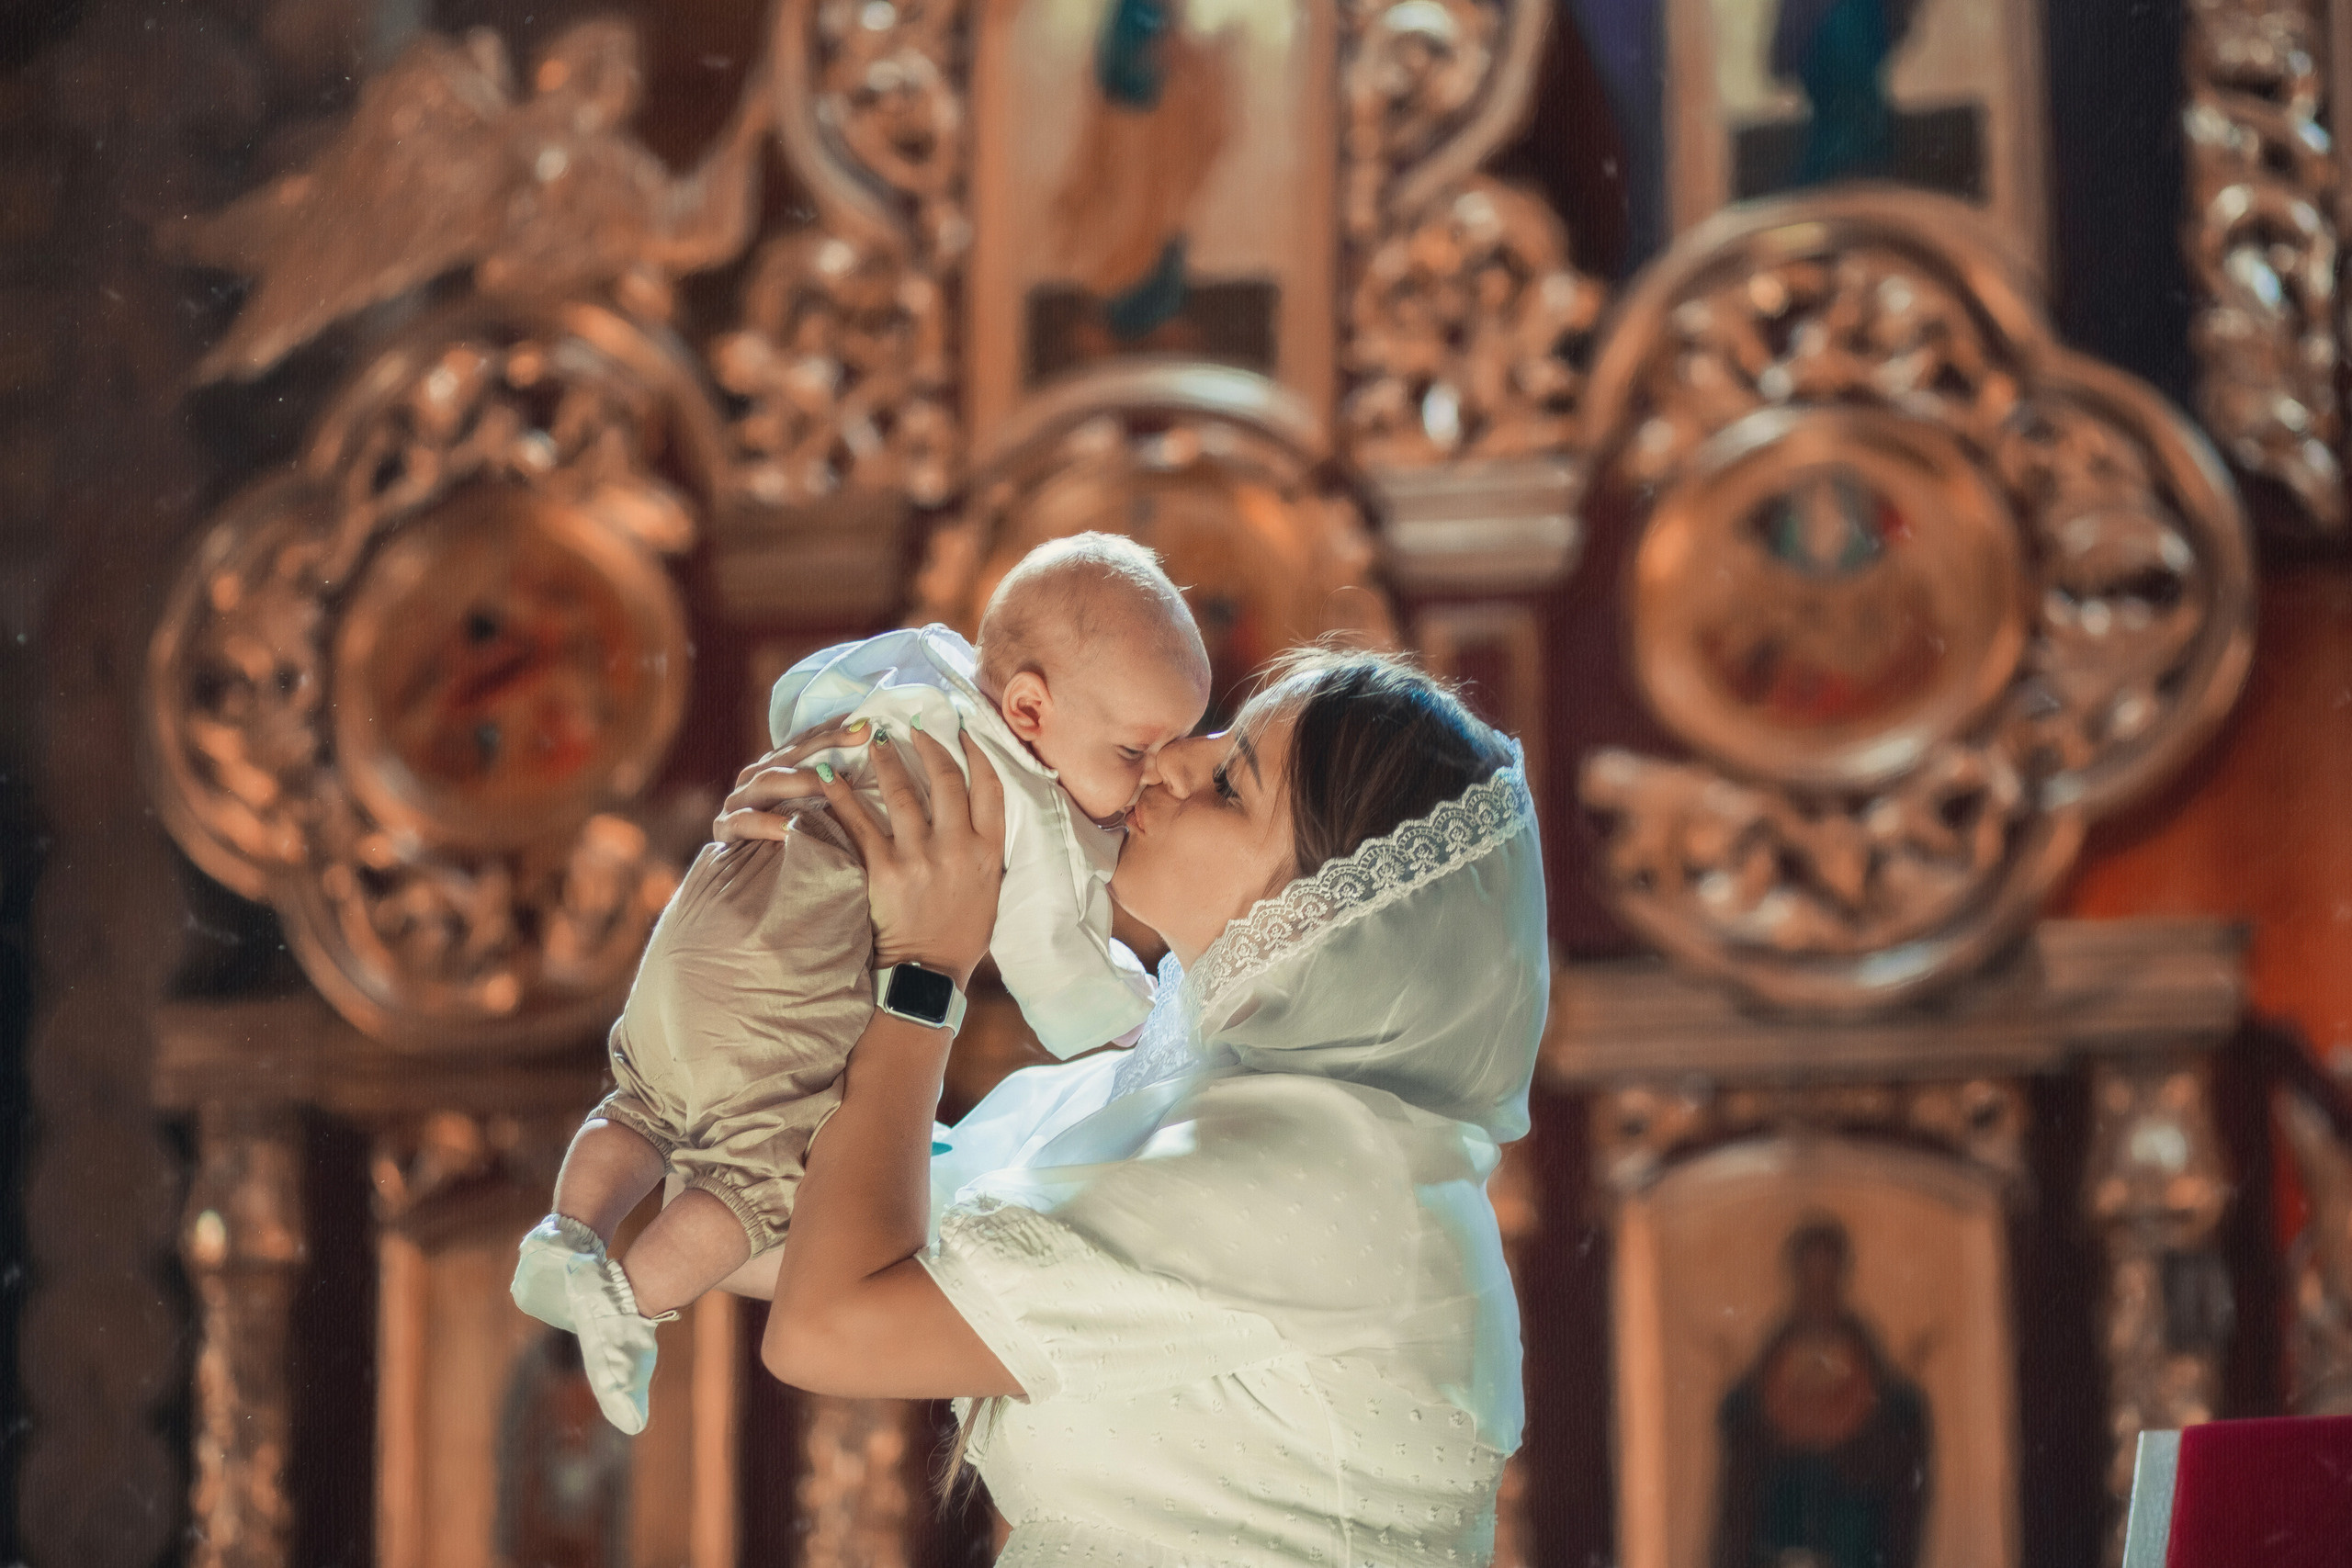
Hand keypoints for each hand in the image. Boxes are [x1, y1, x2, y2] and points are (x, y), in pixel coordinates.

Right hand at [712, 723, 866, 842]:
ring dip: (799, 780)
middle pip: (791, 755)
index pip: (805, 743)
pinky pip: (745, 822)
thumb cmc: (789, 849)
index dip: (834, 731)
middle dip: (826, 744)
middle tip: (858, 735)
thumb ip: (830, 795)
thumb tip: (869, 774)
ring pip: (767, 782)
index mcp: (775, 770)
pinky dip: (767, 824)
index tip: (865, 723)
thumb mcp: (813, 819)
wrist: (748, 890)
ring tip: (829, 781)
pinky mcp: (725, 829)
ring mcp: (737, 801)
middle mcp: (755, 779)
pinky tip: (788, 828)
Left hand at [815, 724, 1003, 989]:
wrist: (928, 978)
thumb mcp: (990, 889)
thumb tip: (973, 811)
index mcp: (988, 851)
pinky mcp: (884, 871)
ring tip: (875, 738)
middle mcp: (958, 847)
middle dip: (930, 744)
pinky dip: (841, 795)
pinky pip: (860, 822)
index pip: (989, 786)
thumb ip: (983, 849)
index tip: (962, 730)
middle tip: (915, 724)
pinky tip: (827, 774)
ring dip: (887, 758)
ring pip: (903, 792)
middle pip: (946, 779)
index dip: (976, 751)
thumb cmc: (961, 935)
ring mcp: (920, 857)